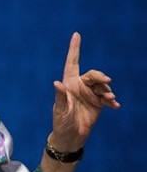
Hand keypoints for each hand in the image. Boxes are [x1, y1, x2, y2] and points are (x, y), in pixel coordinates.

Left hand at [50, 32, 119, 151]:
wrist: (71, 136)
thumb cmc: (61, 122)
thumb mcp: (60, 110)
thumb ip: (60, 97)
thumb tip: (56, 82)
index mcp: (68, 84)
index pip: (72, 63)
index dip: (74, 49)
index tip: (76, 34)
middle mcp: (79, 86)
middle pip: (93, 75)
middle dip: (101, 77)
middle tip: (108, 82)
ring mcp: (89, 94)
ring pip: (102, 86)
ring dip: (108, 91)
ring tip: (110, 100)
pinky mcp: (97, 103)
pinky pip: (108, 97)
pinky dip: (112, 101)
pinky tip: (115, 106)